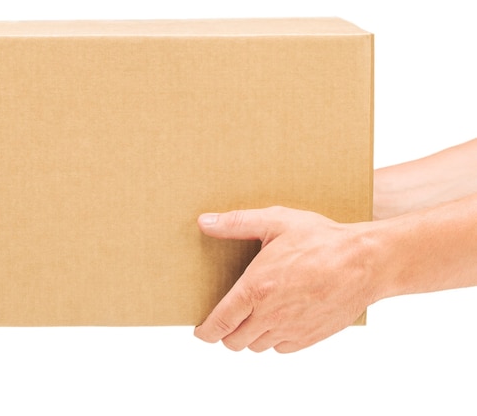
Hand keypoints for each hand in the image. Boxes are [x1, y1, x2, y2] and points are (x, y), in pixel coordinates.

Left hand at [194, 207, 375, 352]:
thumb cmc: (322, 239)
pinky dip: (274, 338)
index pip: (218, 324)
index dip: (205, 331)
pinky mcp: (310, 337)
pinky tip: (279, 317)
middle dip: (225, 332)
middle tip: (228, 316)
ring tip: (255, 314)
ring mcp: (291, 330)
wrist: (367, 262)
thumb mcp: (276, 221)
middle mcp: (270, 316)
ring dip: (250, 335)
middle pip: (233, 342)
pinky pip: (281, 348)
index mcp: (255, 289)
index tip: (201, 329)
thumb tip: (204, 222)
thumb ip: (236, 223)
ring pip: (257, 346)